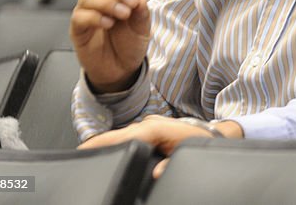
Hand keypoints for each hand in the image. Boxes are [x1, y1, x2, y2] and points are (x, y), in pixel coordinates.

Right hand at [70, 0, 150, 92]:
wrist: (121, 69)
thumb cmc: (130, 44)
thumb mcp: (143, 27)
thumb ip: (142, 12)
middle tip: (131, 4)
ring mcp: (87, 12)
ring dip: (108, 2)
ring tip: (122, 15)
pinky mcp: (78, 29)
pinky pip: (80, 16)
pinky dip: (95, 17)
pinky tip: (108, 24)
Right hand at [79, 116, 243, 177]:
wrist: (217, 134)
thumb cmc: (202, 141)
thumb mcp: (186, 153)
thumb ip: (169, 164)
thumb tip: (156, 172)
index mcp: (155, 128)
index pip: (121, 136)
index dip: (101, 143)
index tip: (83, 150)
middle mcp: (150, 123)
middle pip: (116, 134)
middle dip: (98, 144)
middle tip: (79, 156)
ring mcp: (150, 125)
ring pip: (122, 134)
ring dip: (108, 143)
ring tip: (89, 154)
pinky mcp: (152, 129)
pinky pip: (130, 136)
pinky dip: (119, 142)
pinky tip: (111, 151)